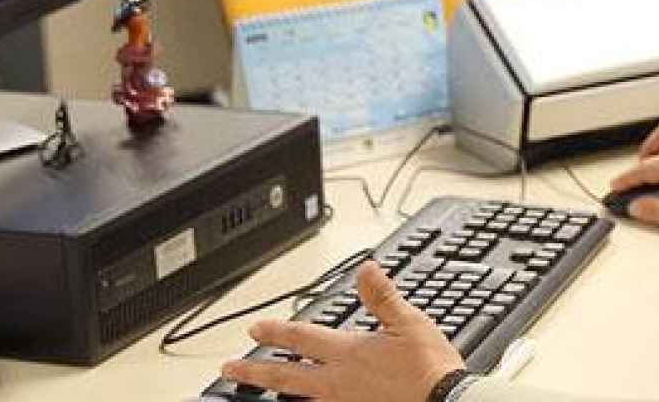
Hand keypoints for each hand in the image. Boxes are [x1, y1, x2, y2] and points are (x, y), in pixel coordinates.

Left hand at [222, 262, 462, 401]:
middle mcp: (338, 382)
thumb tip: (364, 270)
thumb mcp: (409, 323)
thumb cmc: (429, 370)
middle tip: (229, 370)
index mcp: (348, 353)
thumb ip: (382, 297)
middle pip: (285, 376)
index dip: (275, 332)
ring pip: (298, 399)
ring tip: (260, 392)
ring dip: (277, 393)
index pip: (302, 338)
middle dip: (255, 371)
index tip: (254, 330)